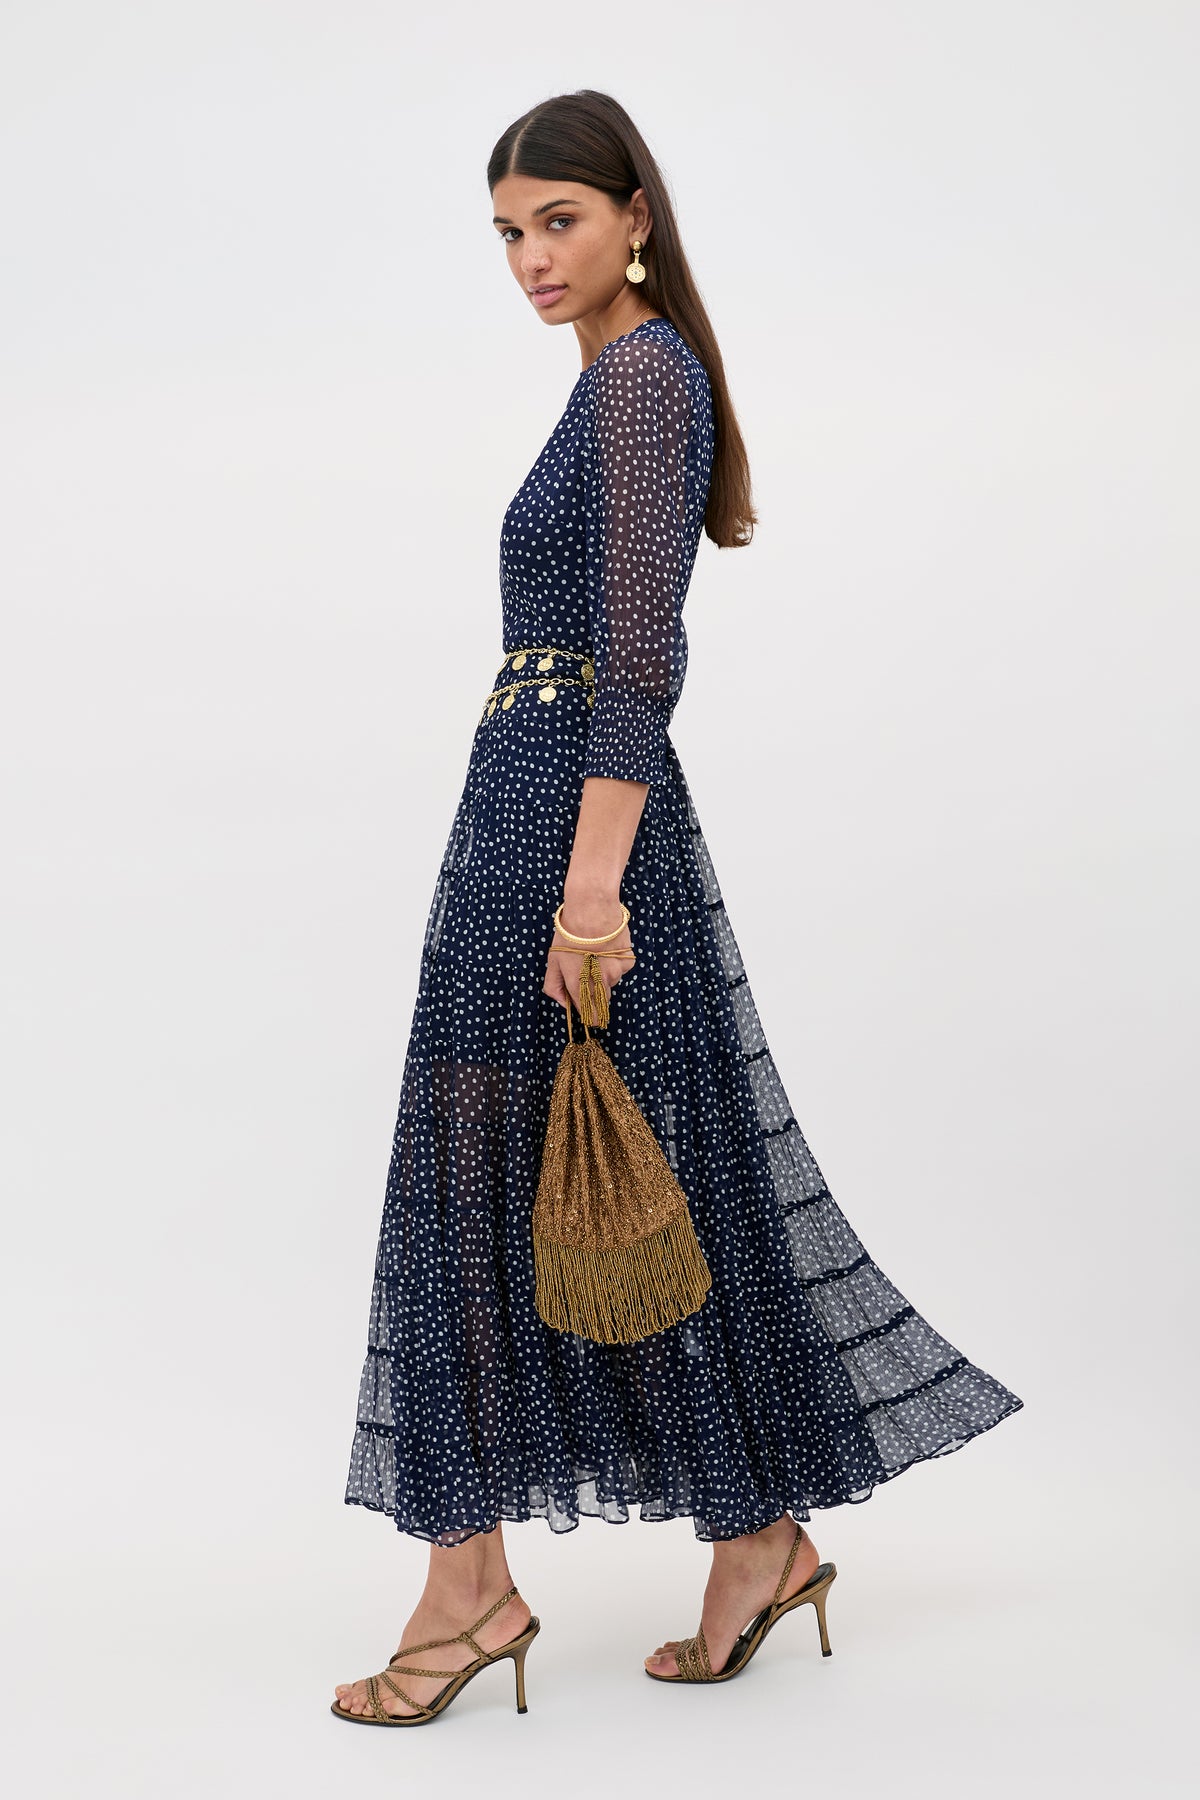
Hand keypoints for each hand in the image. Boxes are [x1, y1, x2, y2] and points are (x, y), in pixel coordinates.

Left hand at [543, 899, 634, 1014]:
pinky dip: (615, 963)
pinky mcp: (627, 962)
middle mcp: (599, 983)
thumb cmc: (569, 933)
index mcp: (578, 985)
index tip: (590, 1017)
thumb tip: (564, 1003)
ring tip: (596, 956)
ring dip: (605, 977)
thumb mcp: (552, 960)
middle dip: (596, 999)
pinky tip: (607, 949)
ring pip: (611, 983)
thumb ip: (554, 986)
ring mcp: (616, 973)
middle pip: (602, 1003)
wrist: (592, 909)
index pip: (587, 1014)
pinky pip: (621, 969)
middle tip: (591, 981)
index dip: (588, 1017)